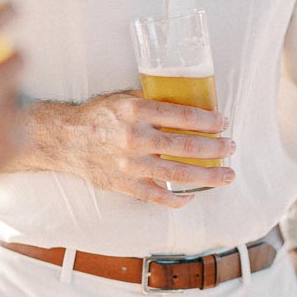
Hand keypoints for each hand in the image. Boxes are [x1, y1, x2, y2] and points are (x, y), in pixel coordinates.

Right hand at [54, 91, 235, 207]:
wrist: (66, 140)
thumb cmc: (98, 116)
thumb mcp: (124, 98)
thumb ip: (153, 101)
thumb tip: (188, 102)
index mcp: (136, 111)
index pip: (184, 116)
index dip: (209, 121)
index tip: (224, 123)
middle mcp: (135, 138)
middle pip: (187, 146)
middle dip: (216, 148)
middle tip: (231, 147)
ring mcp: (131, 165)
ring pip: (179, 174)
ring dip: (209, 175)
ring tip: (228, 175)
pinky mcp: (126, 185)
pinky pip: (159, 197)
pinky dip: (179, 199)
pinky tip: (193, 195)